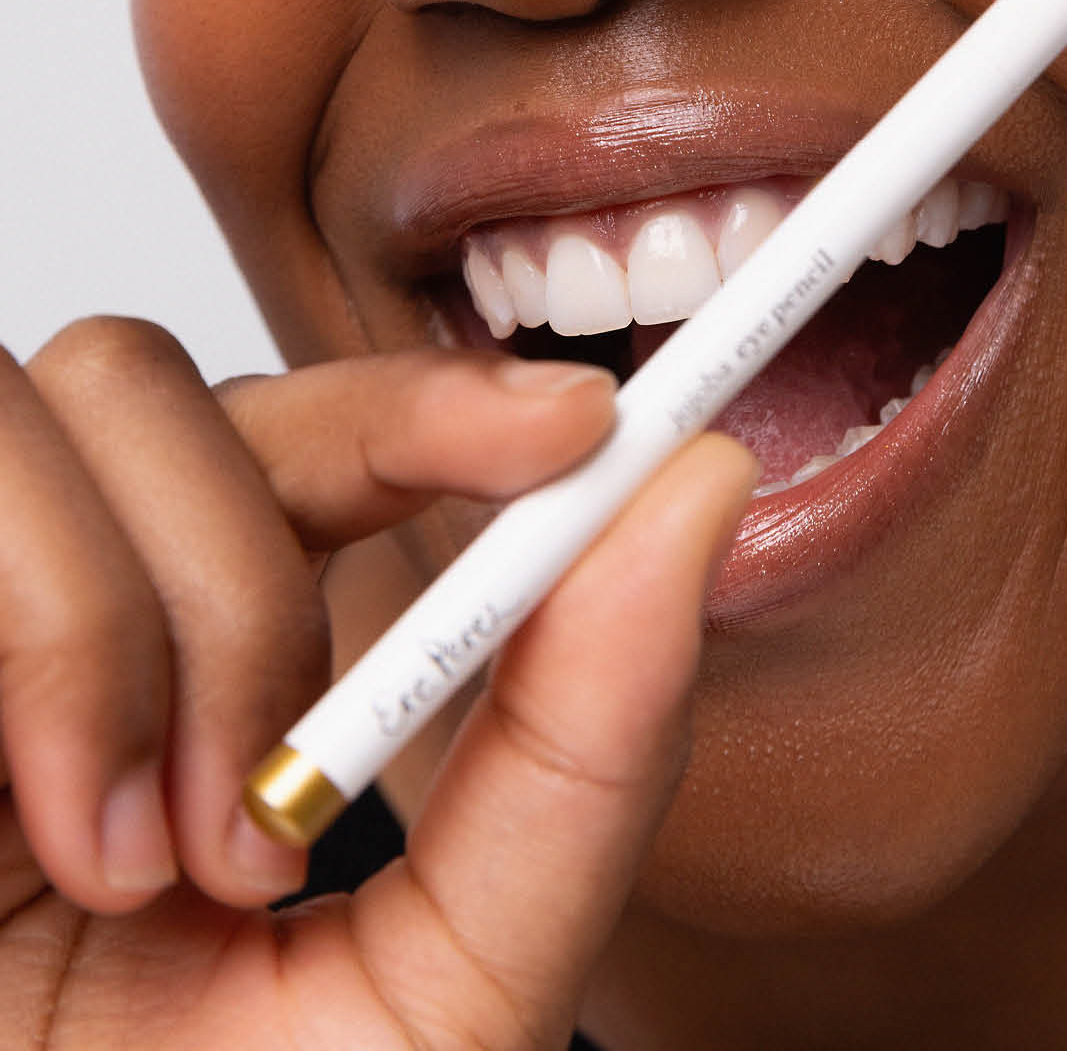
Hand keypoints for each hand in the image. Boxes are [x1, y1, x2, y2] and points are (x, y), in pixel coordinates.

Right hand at [0, 318, 755, 1049]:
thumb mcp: (443, 985)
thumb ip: (579, 757)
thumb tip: (702, 494)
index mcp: (214, 667)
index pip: (334, 438)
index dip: (450, 394)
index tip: (582, 423)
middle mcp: (84, 598)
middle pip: (211, 381)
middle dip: (282, 562)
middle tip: (286, 808)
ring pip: (106, 387)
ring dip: (168, 625)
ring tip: (161, 865)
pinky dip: (60, 636)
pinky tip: (65, 832)